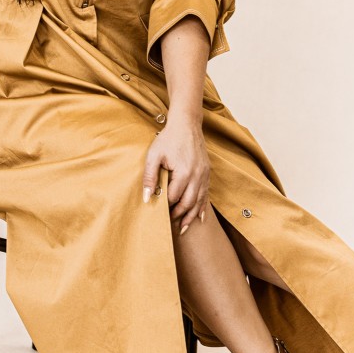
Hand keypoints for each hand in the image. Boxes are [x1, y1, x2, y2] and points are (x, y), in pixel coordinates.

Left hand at [142, 116, 209, 233]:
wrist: (186, 124)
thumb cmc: (168, 139)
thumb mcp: (154, 155)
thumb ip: (149, 177)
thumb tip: (146, 198)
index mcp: (183, 172)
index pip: (174, 197)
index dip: (165, 206)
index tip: (158, 212)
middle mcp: (197, 175)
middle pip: (188, 203)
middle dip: (179, 215)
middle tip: (169, 223)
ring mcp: (204, 174)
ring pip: (199, 201)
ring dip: (191, 216)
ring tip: (184, 228)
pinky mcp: (207, 172)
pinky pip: (206, 194)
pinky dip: (202, 207)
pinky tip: (199, 218)